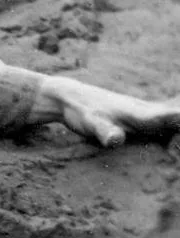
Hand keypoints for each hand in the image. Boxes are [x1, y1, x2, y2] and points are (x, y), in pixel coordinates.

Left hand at [32, 76, 179, 147]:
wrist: (69, 97)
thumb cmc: (81, 110)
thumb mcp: (90, 122)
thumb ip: (104, 131)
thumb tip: (115, 140)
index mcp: (143, 115)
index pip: (174, 118)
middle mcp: (151, 113)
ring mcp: (149, 116)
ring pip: (176, 118)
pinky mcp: (143, 121)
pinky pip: (169, 124)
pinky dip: (177, 122)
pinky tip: (175, 139)